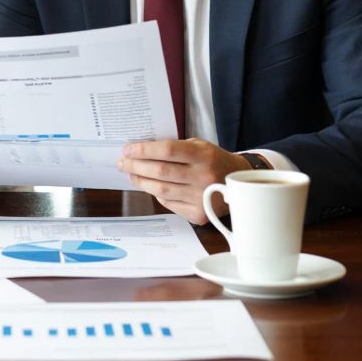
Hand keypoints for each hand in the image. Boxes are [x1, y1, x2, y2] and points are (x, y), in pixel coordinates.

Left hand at [117, 138, 254, 224]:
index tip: (127, 149)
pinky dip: (156, 194)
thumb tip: (141, 151)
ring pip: (161, 190)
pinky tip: (149, 187)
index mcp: (203, 155)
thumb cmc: (213, 160)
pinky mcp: (199, 214)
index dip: (143, 150)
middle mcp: (203, 177)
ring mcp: (201, 198)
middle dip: (136, 166)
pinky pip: (169, 204)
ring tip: (131, 174)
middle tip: (122, 163)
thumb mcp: (199, 146)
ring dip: (141, 182)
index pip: (167, 151)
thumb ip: (175, 148)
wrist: (239, 182)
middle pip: (160, 171)